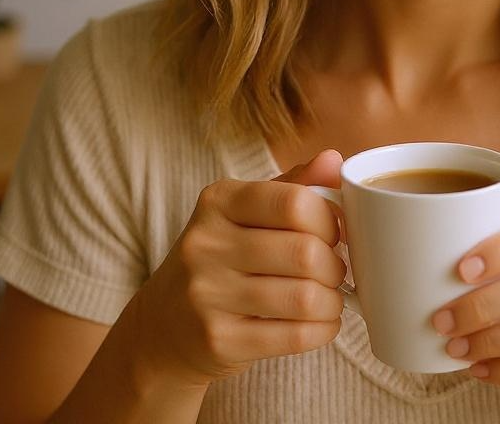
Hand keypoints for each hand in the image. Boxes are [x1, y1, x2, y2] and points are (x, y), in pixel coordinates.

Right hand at [127, 150, 348, 389]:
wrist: (164, 324)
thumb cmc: (223, 256)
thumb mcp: (248, 212)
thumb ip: (294, 185)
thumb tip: (334, 159)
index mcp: (218, 201)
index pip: (294, 202)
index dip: (329, 219)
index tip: (334, 232)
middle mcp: (205, 243)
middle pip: (304, 252)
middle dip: (335, 264)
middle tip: (335, 269)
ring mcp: (207, 294)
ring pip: (304, 297)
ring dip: (332, 300)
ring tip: (330, 297)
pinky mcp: (217, 340)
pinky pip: (293, 335)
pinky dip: (322, 329)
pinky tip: (322, 322)